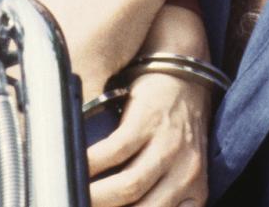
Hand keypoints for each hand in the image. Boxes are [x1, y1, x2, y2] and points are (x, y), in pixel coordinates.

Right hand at [87, 71, 210, 206]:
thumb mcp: (180, 171)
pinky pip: (114, 151)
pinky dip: (92, 163)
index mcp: (194, 191)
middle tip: (82, 205)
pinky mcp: (148, 120)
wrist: (185, 75)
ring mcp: (168, 145)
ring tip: (74, 195)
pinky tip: (77, 166)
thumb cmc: (176, 131)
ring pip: (129, 186)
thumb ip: (159, 195)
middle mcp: (187, 171)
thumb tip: (118, 204)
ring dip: (96, 196)